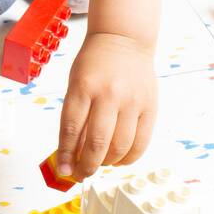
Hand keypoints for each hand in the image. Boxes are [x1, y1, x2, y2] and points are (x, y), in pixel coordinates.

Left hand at [55, 31, 157, 180]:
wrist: (123, 40)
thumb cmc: (93, 63)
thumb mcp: (75, 82)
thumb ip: (75, 114)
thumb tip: (72, 151)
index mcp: (83, 86)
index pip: (71, 128)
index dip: (66, 154)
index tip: (64, 170)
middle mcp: (108, 94)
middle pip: (97, 141)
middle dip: (87, 165)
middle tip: (81, 174)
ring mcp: (131, 101)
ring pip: (120, 145)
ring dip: (108, 162)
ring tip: (99, 164)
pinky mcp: (149, 106)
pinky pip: (141, 141)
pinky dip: (129, 157)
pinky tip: (119, 160)